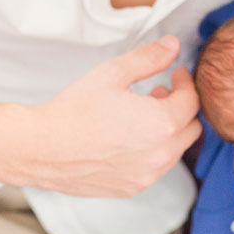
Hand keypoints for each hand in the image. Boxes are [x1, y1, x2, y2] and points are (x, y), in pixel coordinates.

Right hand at [13, 35, 200, 196]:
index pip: (192, 101)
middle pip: (191, 128)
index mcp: (163, 123)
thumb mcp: (113, 73)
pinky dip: (152, 152)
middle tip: (159, 93)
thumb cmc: (74, 109)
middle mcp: (161, 154)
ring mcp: (147, 175)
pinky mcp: (131, 188)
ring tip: (140, 115)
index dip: (185, 83)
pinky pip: (154, 169)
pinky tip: (127, 138)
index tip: (174, 74)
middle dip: (181, 108)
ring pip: (175, 151)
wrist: (41, 147)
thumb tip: (173, 45)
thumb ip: (148, 58)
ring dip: (168, 131)